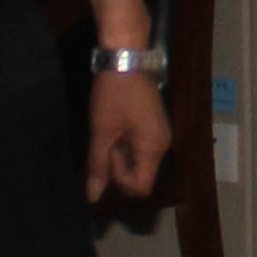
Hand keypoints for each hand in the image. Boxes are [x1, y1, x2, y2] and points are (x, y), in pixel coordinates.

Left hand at [85, 70, 171, 203]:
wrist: (126, 58)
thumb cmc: (113, 96)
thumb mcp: (101, 132)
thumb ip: (98, 166)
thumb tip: (94, 198)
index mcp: (153, 149)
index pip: (140, 187)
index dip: (120, 179)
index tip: (109, 153)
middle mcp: (162, 145)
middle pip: (141, 175)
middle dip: (119, 166)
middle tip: (107, 140)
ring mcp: (160, 134)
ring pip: (140, 161)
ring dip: (122, 154)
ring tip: (110, 131)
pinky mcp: (155, 125)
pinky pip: (141, 147)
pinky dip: (127, 144)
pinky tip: (116, 125)